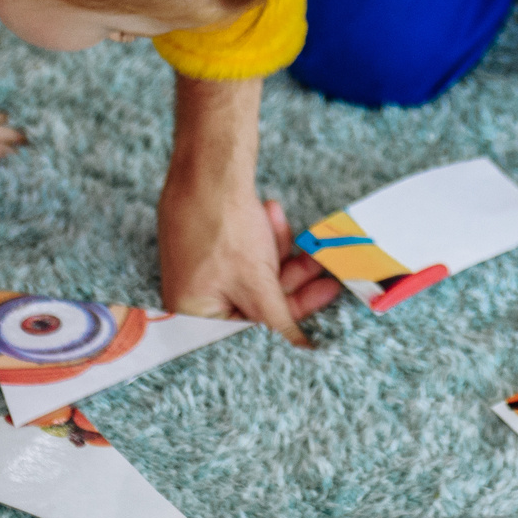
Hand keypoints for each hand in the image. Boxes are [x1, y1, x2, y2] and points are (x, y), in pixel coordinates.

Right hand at [158, 184, 339, 348]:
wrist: (209, 166)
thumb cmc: (222, 227)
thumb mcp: (257, 283)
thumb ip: (279, 322)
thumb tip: (299, 350)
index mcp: (194, 315)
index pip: (249, 333)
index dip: (287, 323)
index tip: (317, 316)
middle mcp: (194, 295)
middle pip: (256, 303)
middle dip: (291, 283)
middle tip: (323, 273)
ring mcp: (202, 268)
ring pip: (257, 275)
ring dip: (283, 256)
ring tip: (302, 241)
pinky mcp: (212, 244)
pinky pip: (249, 253)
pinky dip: (266, 239)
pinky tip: (272, 215)